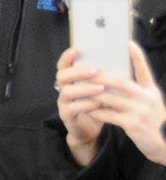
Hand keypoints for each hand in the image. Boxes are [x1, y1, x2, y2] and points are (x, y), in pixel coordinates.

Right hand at [56, 46, 110, 165]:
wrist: (90, 129)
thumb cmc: (97, 104)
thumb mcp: (99, 89)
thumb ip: (102, 77)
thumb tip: (117, 62)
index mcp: (70, 79)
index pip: (64, 64)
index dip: (67, 57)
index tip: (77, 49)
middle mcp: (63, 88)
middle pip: (62, 76)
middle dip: (78, 72)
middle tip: (95, 70)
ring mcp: (63, 102)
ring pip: (67, 92)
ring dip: (84, 89)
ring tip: (101, 88)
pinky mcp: (66, 115)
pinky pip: (72, 108)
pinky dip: (86, 105)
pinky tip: (98, 104)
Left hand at [87, 43, 165, 167]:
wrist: (165, 144)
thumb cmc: (154, 121)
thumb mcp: (152, 103)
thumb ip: (139, 91)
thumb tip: (116, 79)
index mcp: (151, 92)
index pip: (145, 71)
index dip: (138, 57)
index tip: (129, 43)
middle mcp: (147, 99)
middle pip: (120, 82)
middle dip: (100, 77)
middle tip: (84, 71)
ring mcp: (140, 111)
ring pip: (110, 98)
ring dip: (93, 94)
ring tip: (79, 89)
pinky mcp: (133, 124)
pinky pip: (109, 115)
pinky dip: (97, 111)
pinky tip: (86, 108)